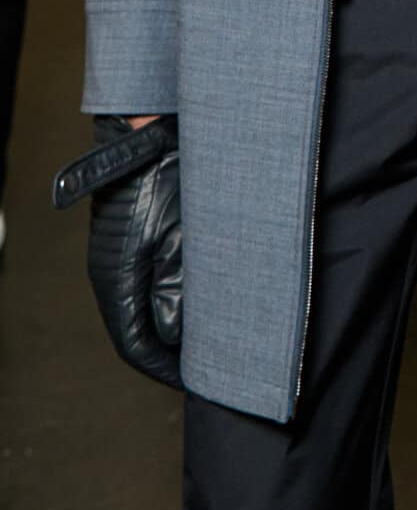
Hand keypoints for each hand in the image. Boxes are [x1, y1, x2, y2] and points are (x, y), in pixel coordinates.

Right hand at [85, 114, 183, 386]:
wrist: (154, 129)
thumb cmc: (169, 175)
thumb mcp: (182, 234)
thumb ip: (177, 288)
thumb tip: (175, 337)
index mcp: (117, 279)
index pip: (137, 344)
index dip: (167, 368)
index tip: (198, 380)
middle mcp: (113, 273)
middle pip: (140, 330)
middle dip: (174, 352)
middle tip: (209, 366)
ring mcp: (121, 257)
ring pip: (145, 307)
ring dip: (175, 325)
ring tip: (211, 337)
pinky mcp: (134, 241)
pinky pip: (149, 283)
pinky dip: (174, 299)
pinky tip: (201, 298)